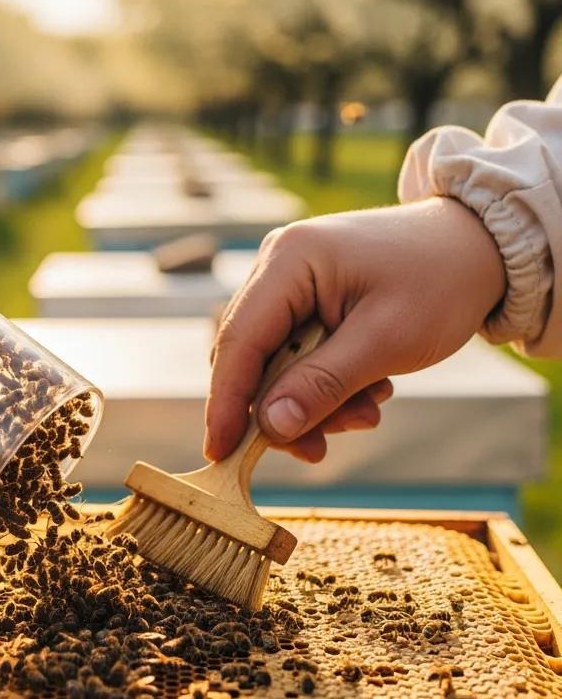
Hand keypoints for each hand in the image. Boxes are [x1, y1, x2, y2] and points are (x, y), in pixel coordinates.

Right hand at [204, 198, 506, 462]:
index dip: (226, 401)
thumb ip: (322, 384)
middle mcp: (278, 265)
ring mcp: (290, 280)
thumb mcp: (386, 341)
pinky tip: (366, 390)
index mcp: (289, 260)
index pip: (239, 340)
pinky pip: (297, 352)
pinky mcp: (307, 296)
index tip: (219, 453)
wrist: (480, 246)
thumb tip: (269, 428)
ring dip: (314, 399)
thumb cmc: (440, 281)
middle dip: (282, 408)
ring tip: (367, 411)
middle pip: (252, 355)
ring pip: (275, 360)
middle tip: (319, 449)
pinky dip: (324, 382)